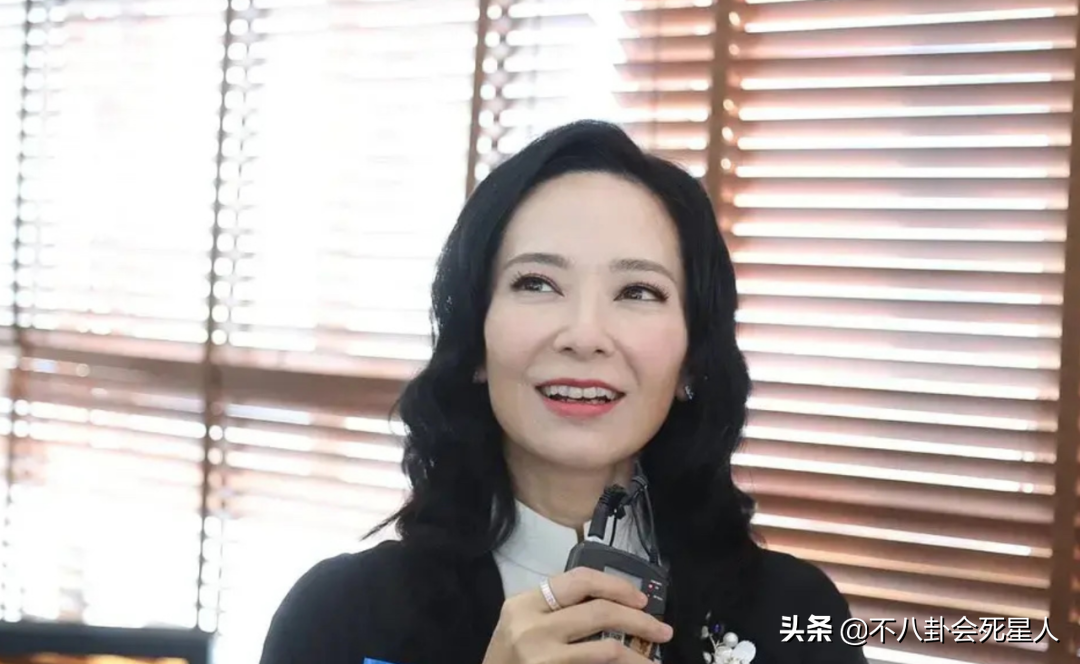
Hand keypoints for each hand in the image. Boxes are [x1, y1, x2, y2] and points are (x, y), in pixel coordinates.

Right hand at [481, 567, 673, 663]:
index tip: (640, 600)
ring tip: (654, 661)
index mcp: (526, 603)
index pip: (580, 581)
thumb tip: (613, 601)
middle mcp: (533, 627)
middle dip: (639, 621)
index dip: (617, 586)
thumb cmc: (510, 656)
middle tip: (662, 630)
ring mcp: (543, 658)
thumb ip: (557, 607)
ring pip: (606, 650)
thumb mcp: (523, 621)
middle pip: (599, 612)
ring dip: (637, 656)